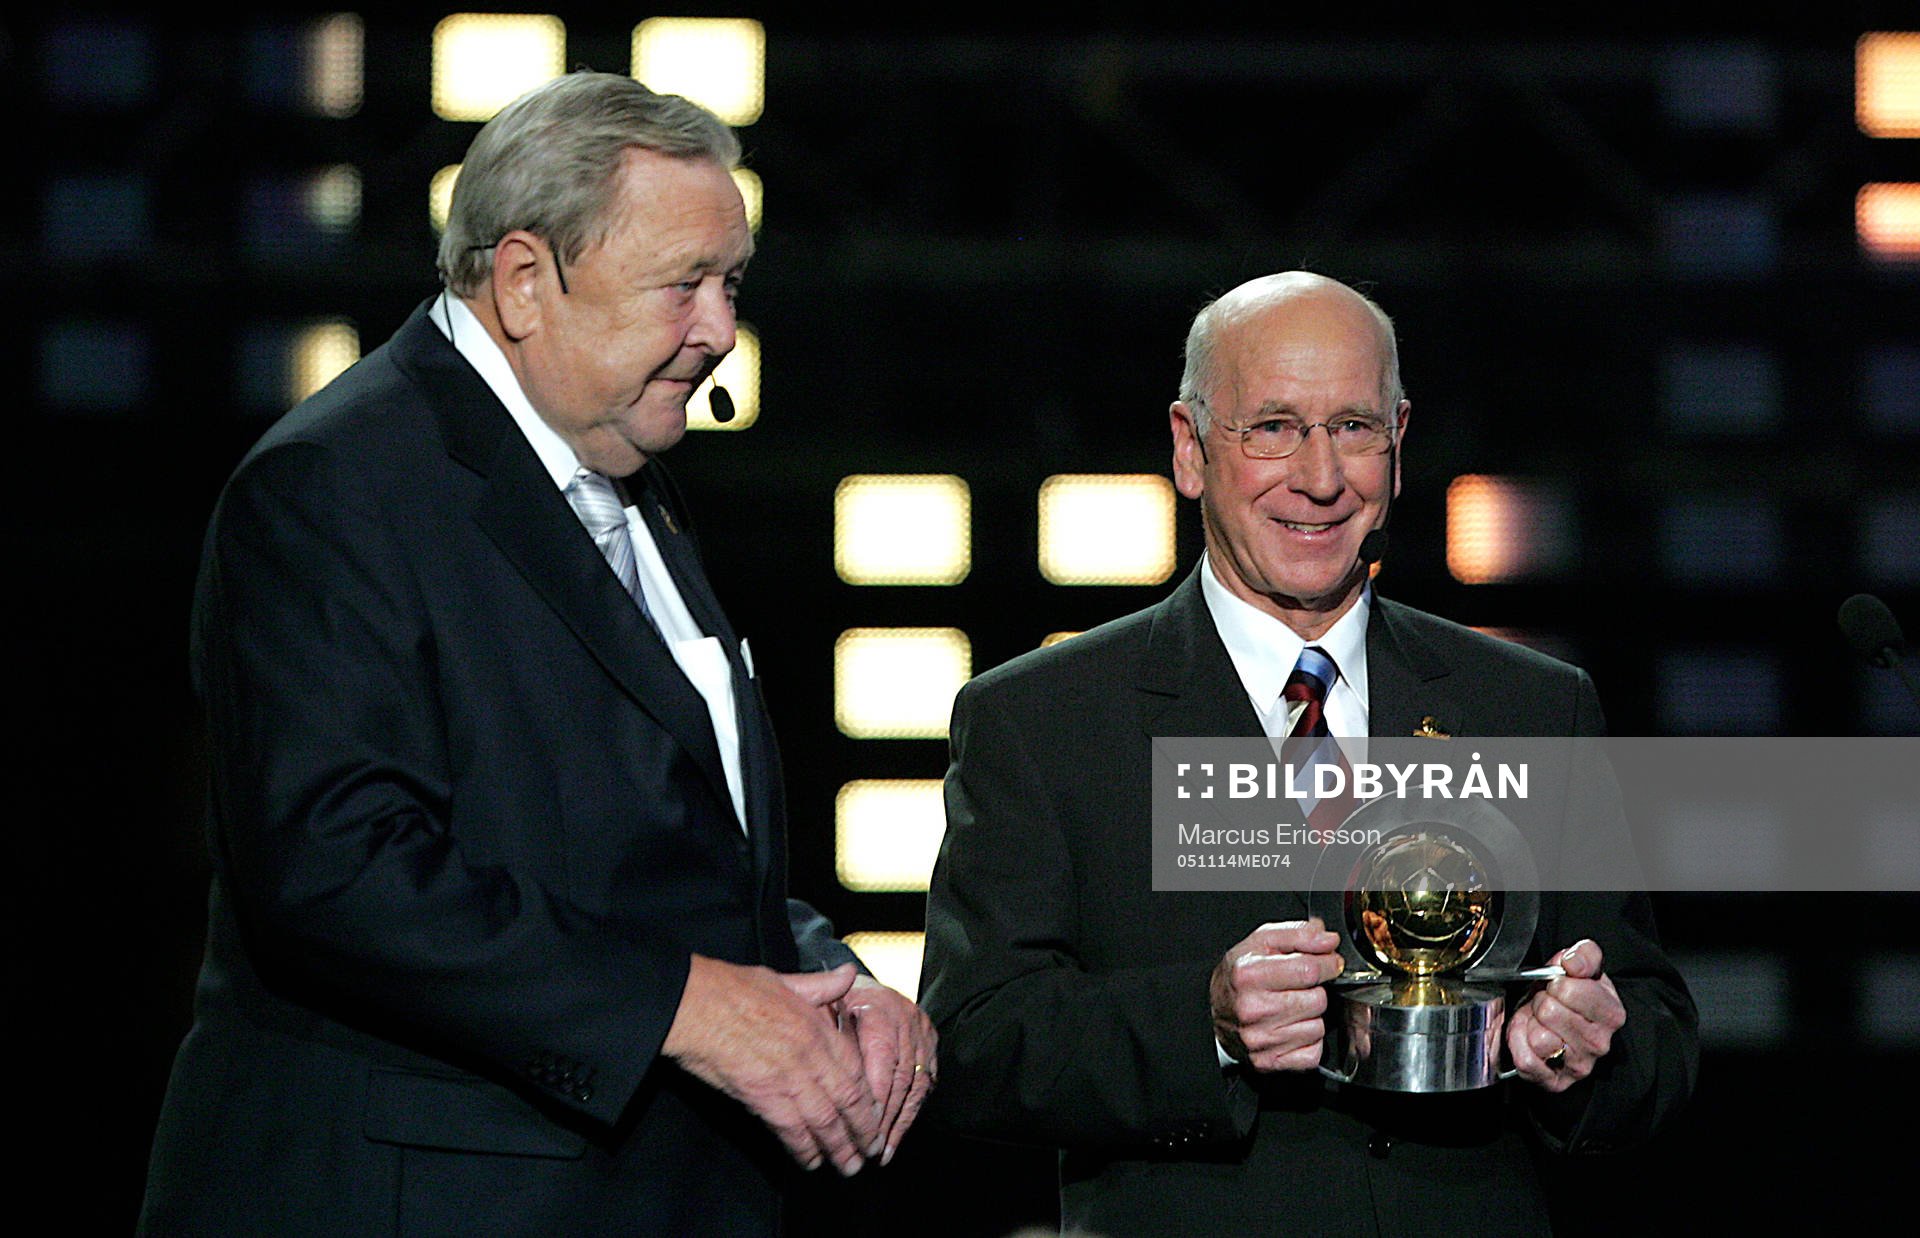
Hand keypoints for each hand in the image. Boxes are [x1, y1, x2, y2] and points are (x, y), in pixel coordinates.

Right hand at [662, 958, 881, 1173]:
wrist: (695, 1004)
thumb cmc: (733, 988)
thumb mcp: (785, 979)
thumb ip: (821, 985)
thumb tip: (847, 974)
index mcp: (816, 1026)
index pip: (854, 1069)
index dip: (868, 1097)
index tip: (875, 1114)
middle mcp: (809, 1055)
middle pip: (847, 1100)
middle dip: (862, 1130)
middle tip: (871, 1151)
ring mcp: (788, 1077)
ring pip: (825, 1120)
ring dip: (839, 1146)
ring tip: (848, 1166)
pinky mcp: (762, 1096)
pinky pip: (791, 1129)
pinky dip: (804, 1148)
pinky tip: (811, 1161)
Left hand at [839, 974, 937, 1164]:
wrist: (863, 986)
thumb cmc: (837, 1003)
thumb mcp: (825, 1010)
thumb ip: (828, 1039)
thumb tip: (830, 1082)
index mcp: (880, 1010)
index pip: (882, 1059)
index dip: (875, 1095)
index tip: (861, 1126)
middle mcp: (906, 1020)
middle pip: (901, 1077)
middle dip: (886, 1117)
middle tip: (871, 1148)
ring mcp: (922, 1032)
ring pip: (917, 1084)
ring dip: (900, 1122)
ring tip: (884, 1151)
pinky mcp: (931, 1043)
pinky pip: (926, 1083)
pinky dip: (911, 1112)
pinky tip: (896, 1135)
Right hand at [1210, 918, 1343, 1071]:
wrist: (1216, 1012)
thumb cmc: (1242, 976)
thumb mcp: (1263, 942)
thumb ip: (1299, 934)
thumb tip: (1329, 941)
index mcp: (1248, 974)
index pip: (1309, 970)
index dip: (1327, 963)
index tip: (1328, 962)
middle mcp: (1252, 1009)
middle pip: (1317, 1000)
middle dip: (1315, 991)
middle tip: (1298, 988)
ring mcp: (1260, 1039)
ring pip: (1318, 1027)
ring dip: (1311, 1017)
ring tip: (1291, 1008)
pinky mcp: (1269, 1061)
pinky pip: (1313, 1052)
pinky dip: (1308, 1041)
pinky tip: (1291, 1029)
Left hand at [1507, 939, 1626, 1092]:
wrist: (1555, 1020)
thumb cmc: (1568, 995)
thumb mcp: (1580, 966)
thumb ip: (1583, 955)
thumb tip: (1573, 963)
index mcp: (1611, 1013)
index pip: (1569, 990)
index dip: (1555, 983)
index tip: (1558, 986)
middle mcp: (1599, 1044)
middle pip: (1550, 1012)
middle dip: (1541, 1002)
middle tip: (1546, 1003)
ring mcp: (1579, 1065)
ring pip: (1539, 1038)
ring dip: (1531, 1024)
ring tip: (1539, 1021)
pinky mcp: (1556, 1082)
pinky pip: (1526, 1060)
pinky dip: (1519, 1043)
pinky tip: (1529, 1035)